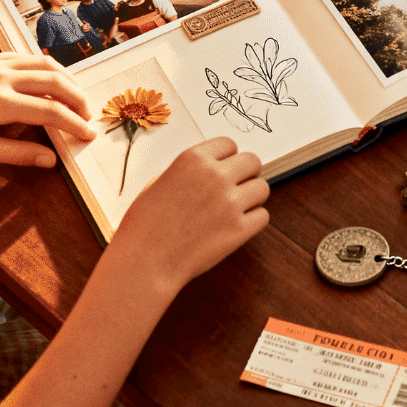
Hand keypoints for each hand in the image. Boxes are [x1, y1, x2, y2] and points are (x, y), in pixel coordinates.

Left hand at [0, 53, 98, 166]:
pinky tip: (51, 81)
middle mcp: (2, 77)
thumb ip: (18, 154)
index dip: (74, 124)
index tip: (88, 135)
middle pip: (56, 82)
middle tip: (88, 116)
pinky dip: (46, 68)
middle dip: (78, 99)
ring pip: (45, 64)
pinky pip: (27, 57)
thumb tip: (51, 160)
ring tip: (76, 98)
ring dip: (67, 80)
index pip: (51, 112)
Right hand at [101, 137, 269, 293]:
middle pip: (253, 161)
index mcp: (193, 159)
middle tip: (235, 188)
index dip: (227, 158)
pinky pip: (263, 216)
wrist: (144, 261)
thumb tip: (212, 168)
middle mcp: (215, 175)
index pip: (229, 144)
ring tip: (235, 209)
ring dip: (252, 197)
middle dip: (246, 173)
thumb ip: (190, 172)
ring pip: (262, 188)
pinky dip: (253, 221)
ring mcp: (230, 202)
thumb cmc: (145, 225)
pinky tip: (235, 227)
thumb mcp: (159, 182)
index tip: (224, 170)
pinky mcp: (239, 229)